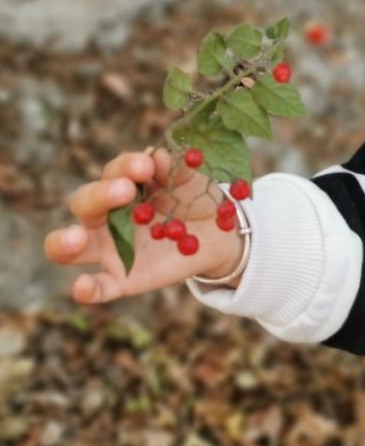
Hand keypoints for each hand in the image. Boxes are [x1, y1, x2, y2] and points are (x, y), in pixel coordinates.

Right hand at [48, 149, 239, 302]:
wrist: (218, 235)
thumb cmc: (196, 200)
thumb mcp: (192, 183)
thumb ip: (175, 170)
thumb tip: (158, 156)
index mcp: (123, 186)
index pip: (113, 173)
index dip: (125, 167)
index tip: (146, 166)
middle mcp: (108, 217)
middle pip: (85, 204)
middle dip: (100, 195)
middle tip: (125, 190)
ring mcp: (111, 250)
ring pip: (71, 247)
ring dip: (66, 241)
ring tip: (77, 238)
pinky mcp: (122, 279)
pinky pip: (98, 288)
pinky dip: (86, 289)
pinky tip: (82, 286)